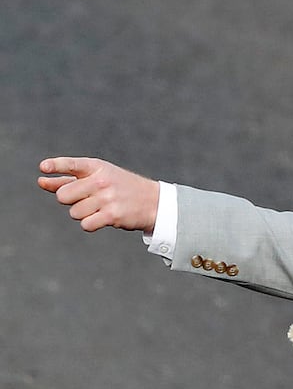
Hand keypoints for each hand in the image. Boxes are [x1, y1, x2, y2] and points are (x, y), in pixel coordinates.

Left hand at [38, 157, 159, 232]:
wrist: (154, 202)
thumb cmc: (121, 188)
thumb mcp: (99, 177)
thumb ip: (69, 180)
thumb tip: (42, 182)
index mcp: (97, 167)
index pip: (72, 164)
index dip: (56, 165)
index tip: (43, 167)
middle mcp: (102, 181)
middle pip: (64, 196)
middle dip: (69, 201)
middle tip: (86, 199)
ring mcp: (107, 198)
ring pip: (74, 212)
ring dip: (83, 214)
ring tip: (101, 208)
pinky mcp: (112, 215)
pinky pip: (85, 224)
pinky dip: (91, 224)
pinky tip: (103, 217)